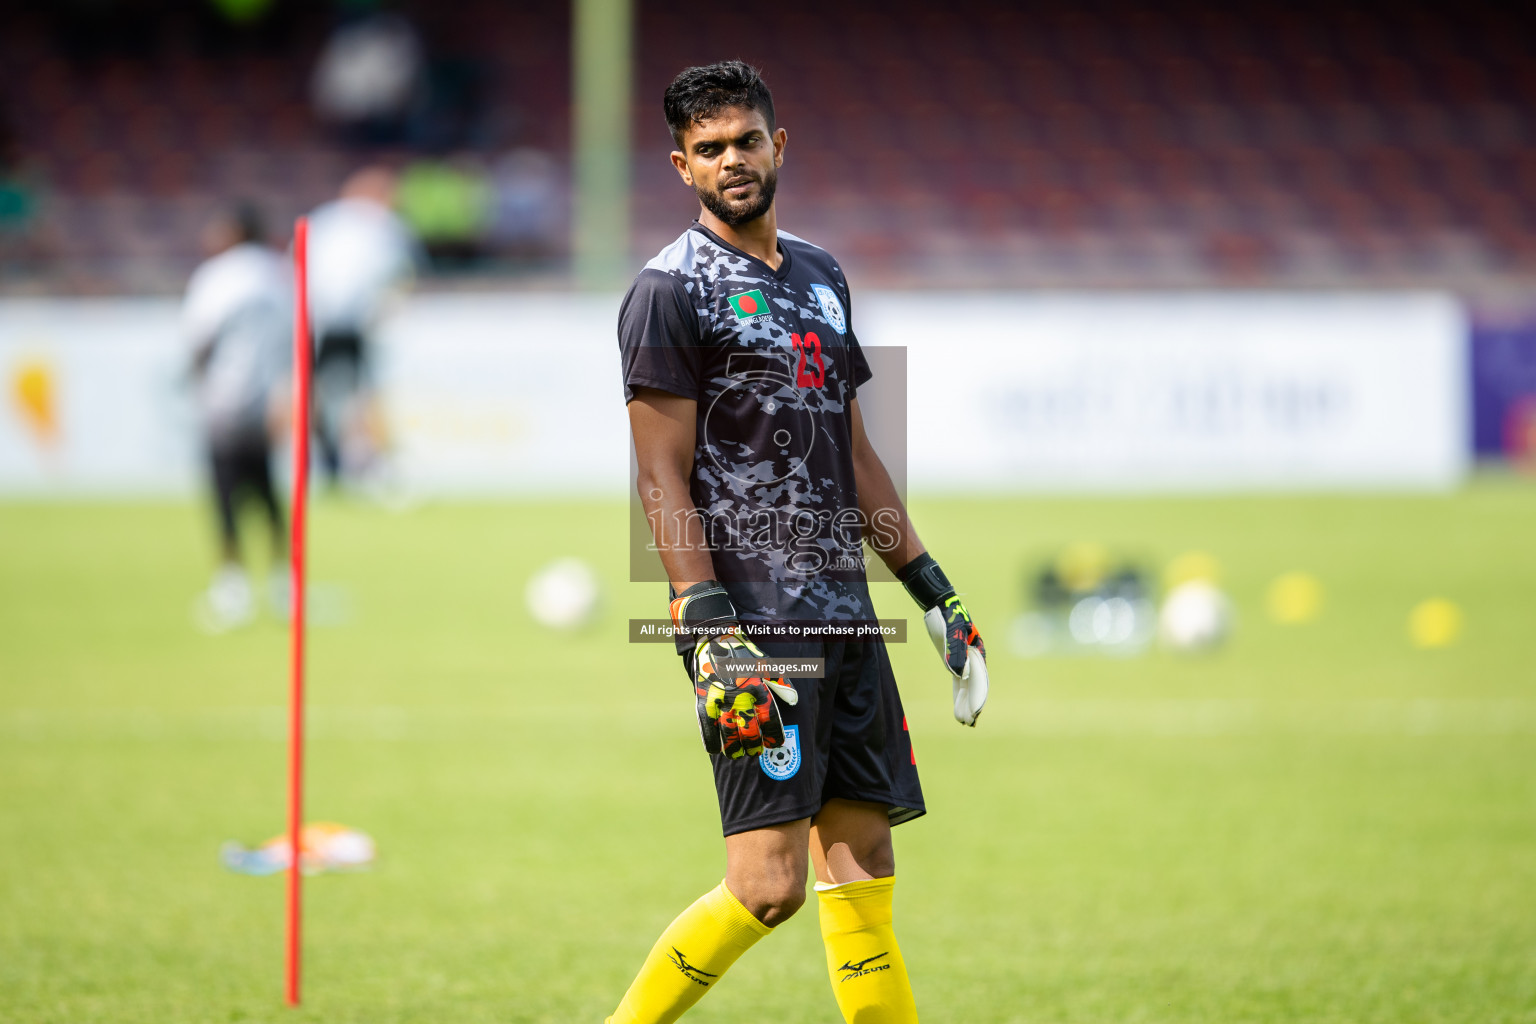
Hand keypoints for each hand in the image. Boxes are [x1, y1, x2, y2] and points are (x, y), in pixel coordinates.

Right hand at [691, 632, 798, 757]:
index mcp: (758, 688)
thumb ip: (781, 683)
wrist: (715, 639)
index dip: (773, 735)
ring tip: (736, 754)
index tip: (774, 744)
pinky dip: (710, 741)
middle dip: (753, 745)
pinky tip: (715, 750)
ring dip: (733, 748)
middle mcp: (740, 696)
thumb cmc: (743, 654)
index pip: (770, 719)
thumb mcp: (767, 664)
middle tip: (754, 751)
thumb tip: (794, 700)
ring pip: (728, 733)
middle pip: (749, 731)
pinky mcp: (704, 699)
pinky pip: (707, 726)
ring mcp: (720, 699)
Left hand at [923, 595, 987, 725]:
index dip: (977, 697)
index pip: (978, 680)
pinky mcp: (954, 660)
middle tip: (969, 722)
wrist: (941, 605)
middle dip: (972, 704)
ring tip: (965, 720)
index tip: (975, 712)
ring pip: (966, 686)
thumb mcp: (953, 633)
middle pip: (974, 686)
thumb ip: (956, 653)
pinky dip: (958, 694)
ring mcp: (964, 661)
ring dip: (966, 703)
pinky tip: (958, 705)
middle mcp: (973, 659)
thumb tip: (959, 675)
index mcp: (977, 653)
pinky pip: (958, 681)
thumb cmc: (949, 617)